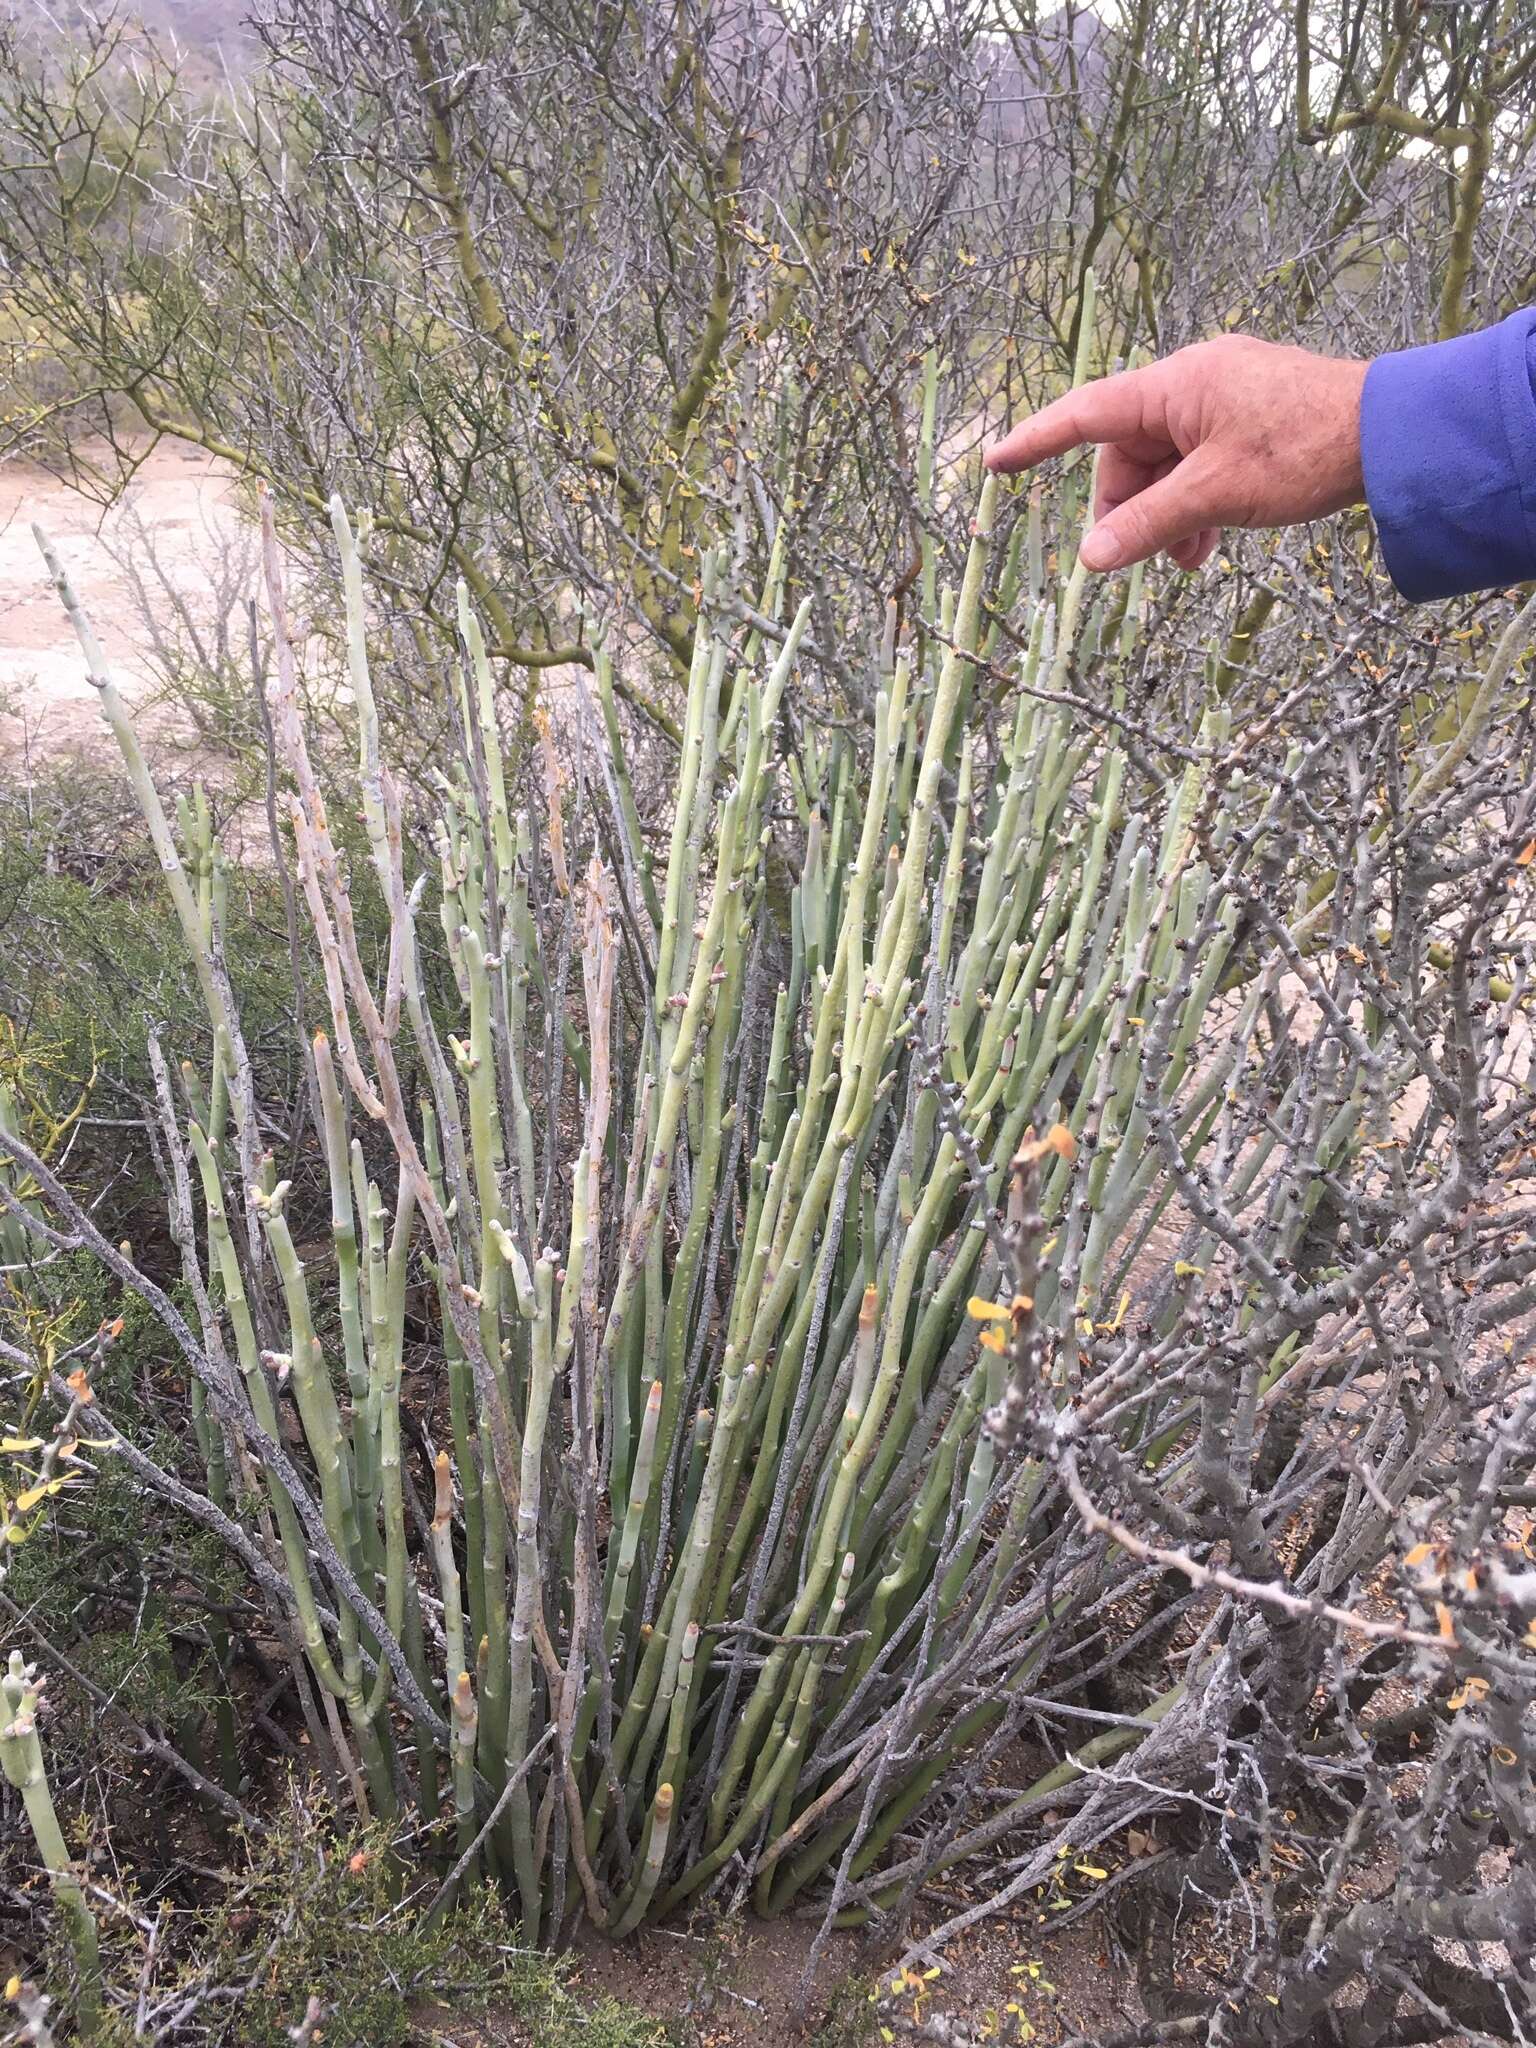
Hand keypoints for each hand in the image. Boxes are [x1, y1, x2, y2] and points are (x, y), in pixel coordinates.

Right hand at [983, 335, 1368, 573]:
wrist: (1392, 434)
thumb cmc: (1304, 450)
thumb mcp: (1215, 496)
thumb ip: (1146, 525)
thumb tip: (1090, 559)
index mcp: (1175, 386)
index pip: (1084, 414)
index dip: (1036, 442)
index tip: (996, 462)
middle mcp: (1193, 383)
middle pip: (1129, 452)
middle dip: (1130, 509)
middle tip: (1144, 557)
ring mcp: (1225, 398)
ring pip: (1167, 465)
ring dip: (1167, 515)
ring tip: (1188, 561)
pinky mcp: (1252, 417)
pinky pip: (1201, 462)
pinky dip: (1196, 503)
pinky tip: (1210, 542)